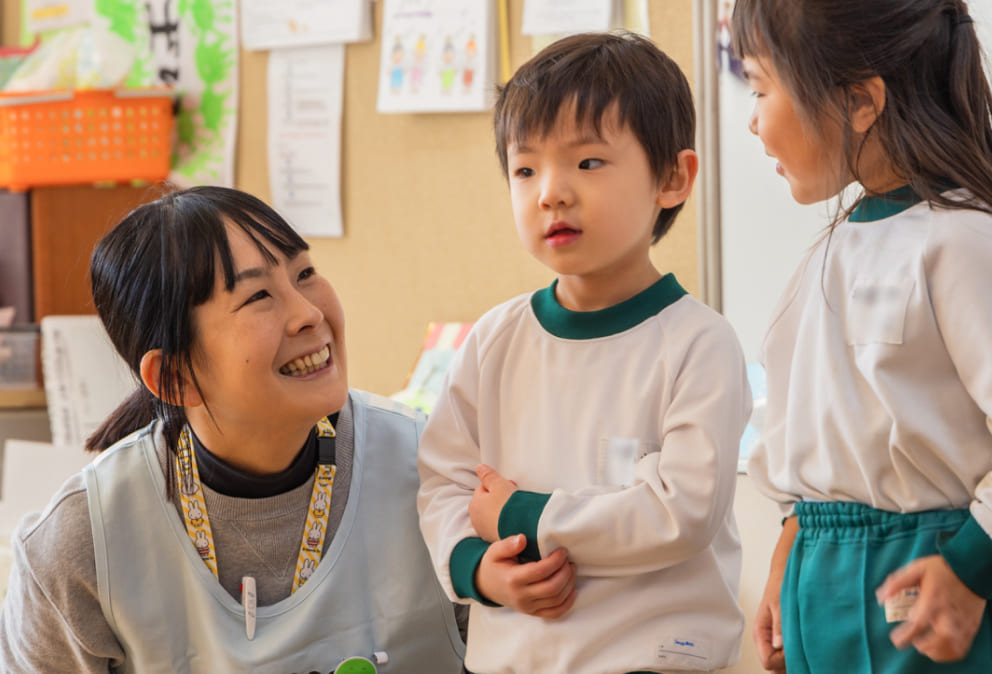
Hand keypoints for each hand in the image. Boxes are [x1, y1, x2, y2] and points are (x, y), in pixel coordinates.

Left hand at [469, 464, 517, 541]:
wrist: (522, 529)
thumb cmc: (509, 507)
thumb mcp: (499, 484)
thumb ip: (488, 475)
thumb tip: (479, 468)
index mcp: (474, 504)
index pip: (482, 488)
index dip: (496, 485)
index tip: (506, 486)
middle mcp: (476, 519)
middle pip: (487, 502)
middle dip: (498, 498)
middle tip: (512, 496)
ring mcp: (485, 531)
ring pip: (493, 514)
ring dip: (502, 510)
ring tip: (514, 509)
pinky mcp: (495, 539)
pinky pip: (499, 526)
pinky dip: (505, 522)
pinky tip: (514, 520)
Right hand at [475, 534, 576, 618]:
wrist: (485, 586)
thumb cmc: (493, 565)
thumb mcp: (495, 551)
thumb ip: (508, 544)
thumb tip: (522, 539)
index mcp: (513, 579)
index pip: (541, 572)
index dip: (556, 561)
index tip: (563, 551)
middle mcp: (521, 596)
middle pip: (552, 588)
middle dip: (566, 573)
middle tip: (569, 561)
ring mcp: (527, 607)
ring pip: (556, 601)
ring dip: (569, 584)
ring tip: (570, 570)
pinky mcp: (532, 613)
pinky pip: (554, 613)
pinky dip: (567, 603)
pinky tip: (572, 590)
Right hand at [754, 516, 796, 671]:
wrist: (791, 570)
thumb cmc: (783, 582)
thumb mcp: (779, 601)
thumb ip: (779, 624)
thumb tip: (779, 645)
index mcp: (761, 632)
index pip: (768, 661)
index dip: (783, 659)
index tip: (796, 647)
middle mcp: (769, 640)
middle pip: (777, 667)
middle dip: (791, 661)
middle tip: (805, 647)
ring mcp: (780, 641)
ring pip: (786, 664)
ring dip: (799, 658)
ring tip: (810, 644)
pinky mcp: (791, 639)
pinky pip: (795, 656)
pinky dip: (804, 654)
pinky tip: (813, 645)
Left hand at [877, 554, 986, 661]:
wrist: (970, 569)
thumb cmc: (941, 569)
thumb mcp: (917, 568)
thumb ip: (897, 582)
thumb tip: (880, 598)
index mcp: (933, 600)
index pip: (919, 624)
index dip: (906, 635)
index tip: (896, 639)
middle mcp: (949, 615)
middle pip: (938, 641)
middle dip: (923, 646)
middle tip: (914, 641)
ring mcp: (962, 623)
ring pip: (951, 648)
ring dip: (935, 652)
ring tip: (925, 645)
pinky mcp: (971, 627)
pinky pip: (961, 648)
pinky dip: (949, 653)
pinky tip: (938, 647)